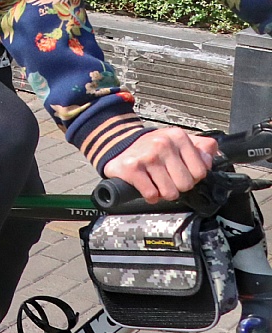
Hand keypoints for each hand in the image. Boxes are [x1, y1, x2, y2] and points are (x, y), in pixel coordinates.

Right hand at [103, 127, 218, 202]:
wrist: (119, 143)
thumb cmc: (152, 147)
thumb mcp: (178, 141)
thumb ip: (202, 147)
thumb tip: (212, 158)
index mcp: (178, 136)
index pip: (201, 171)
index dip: (192, 177)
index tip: (181, 173)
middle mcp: (162, 144)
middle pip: (186, 184)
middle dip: (178, 186)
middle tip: (168, 179)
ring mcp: (147, 156)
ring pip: (170, 192)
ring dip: (163, 193)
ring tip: (157, 183)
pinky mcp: (131, 168)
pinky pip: (151, 194)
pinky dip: (150, 195)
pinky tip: (147, 186)